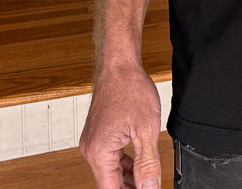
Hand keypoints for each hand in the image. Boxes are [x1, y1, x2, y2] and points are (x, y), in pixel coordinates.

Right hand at [79, 64, 162, 188]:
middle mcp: (91, 150)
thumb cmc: (130, 89)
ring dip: (128, 178)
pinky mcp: (99, 135)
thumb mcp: (146, 129)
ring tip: (147, 181)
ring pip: (111, 171)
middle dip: (129, 188)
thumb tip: (150, 187)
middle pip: (109, 183)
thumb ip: (148, 163)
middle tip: (149, 186)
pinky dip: (125, 164)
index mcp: (99, 153)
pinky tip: (138, 166)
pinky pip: (111, 157)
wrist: (120, 66)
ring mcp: (94, 142)